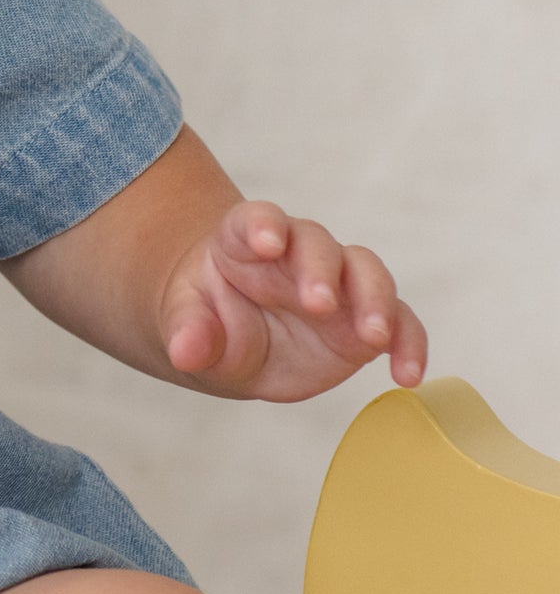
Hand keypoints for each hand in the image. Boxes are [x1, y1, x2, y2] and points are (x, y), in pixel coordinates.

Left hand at [159, 200, 427, 402]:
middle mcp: (299, 253)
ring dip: (374, 301)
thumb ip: (188, 332)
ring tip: (373, 336)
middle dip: (321, 269)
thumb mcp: (187, 325)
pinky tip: (407, 375)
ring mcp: (339, 283)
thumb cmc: (206, 318)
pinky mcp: (365, 319)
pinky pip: (399, 324)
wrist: (229, 339)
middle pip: (318, 245)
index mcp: (245, 240)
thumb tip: (185, 351)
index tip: (267, 242)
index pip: (257, 219)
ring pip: (367, 274)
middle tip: (318, 302)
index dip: (263, 225)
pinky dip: (409, 344)